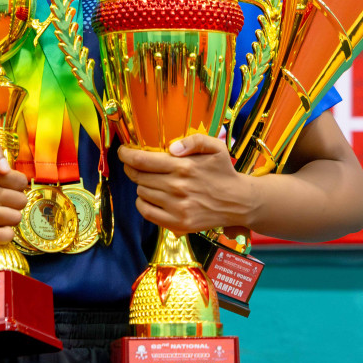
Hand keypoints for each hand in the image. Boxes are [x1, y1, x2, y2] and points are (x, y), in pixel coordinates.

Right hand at [0, 135, 28, 244]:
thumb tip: (7, 167)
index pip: (21, 182)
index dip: (16, 181)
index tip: (8, 181)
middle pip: (20, 201)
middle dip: (15, 196)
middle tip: (4, 195)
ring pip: (14, 219)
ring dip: (11, 213)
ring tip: (1, 208)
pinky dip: (6, 234)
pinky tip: (1, 226)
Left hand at [118, 135, 255, 235]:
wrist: (240, 202)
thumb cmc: (224, 172)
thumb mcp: (216, 147)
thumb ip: (194, 140)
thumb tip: (171, 147)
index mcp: (183, 167)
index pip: (142, 160)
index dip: (126, 155)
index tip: (123, 152)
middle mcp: (177, 187)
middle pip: (138, 176)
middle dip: (131, 168)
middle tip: (134, 165)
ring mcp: (177, 207)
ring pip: (141, 192)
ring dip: (141, 185)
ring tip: (151, 181)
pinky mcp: (178, 223)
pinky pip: (146, 212)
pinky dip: (142, 203)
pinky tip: (150, 197)